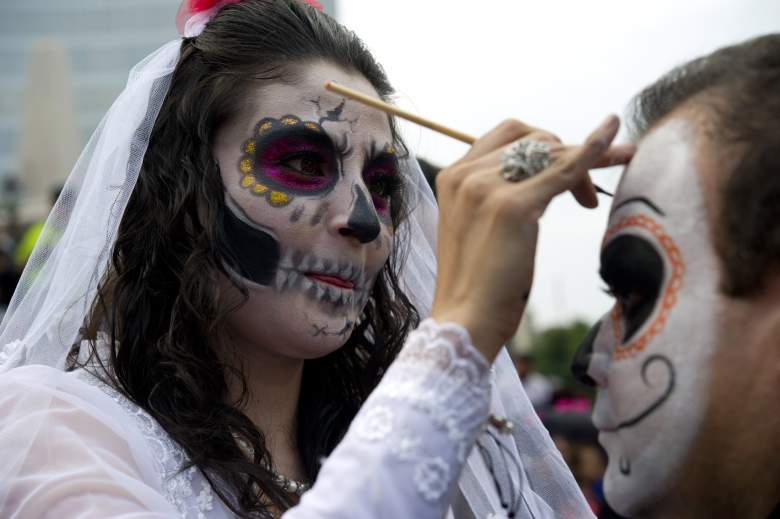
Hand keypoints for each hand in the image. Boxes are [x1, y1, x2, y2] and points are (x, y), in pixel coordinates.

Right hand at [430, 115, 633, 361]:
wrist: (465, 322)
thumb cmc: (477, 284)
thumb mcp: (480, 228)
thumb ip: (497, 197)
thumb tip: (543, 180)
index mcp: (453, 177)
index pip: (506, 136)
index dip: (541, 145)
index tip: (565, 169)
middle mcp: (466, 174)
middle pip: (531, 140)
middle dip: (566, 155)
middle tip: (587, 195)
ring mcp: (487, 187)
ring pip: (551, 153)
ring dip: (587, 158)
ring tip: (612, 176)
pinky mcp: (514, 206)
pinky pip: (565, 169)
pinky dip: (594, 150)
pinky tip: (616, 138)